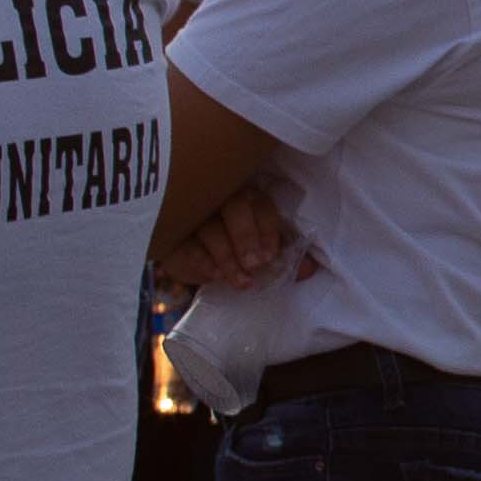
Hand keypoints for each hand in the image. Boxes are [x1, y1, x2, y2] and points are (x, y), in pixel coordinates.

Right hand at [152, 178, 306, 298]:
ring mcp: (193, 214)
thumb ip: (285, 257)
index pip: (260, 205)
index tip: (271, 257)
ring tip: (242, 282)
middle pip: (233, 206)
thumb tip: (308, 269)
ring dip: (228, 257)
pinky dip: (201, 261)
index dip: (268, 231)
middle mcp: (220, 199)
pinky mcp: (172, 235)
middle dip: (247, 237)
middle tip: (255, 265)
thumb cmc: (236, 248)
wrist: (197, 256)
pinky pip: (184, 244)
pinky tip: (214, 276)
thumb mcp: (262, 250)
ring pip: (208, 227)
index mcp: (247, 198)